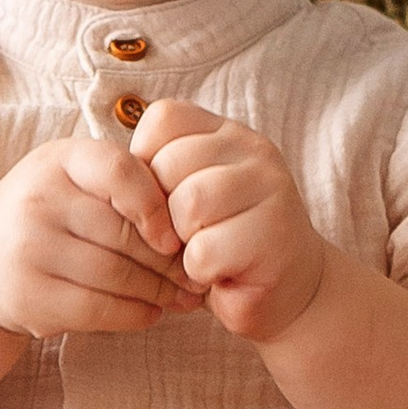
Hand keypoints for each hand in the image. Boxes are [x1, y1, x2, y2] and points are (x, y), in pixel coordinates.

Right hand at [0, 136, 196, 340]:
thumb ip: (126, 184)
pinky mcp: (27, 296)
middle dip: (171, 262)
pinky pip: (98, 310)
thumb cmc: (48, 214)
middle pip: (125, 234)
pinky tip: (150, 313)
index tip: (176, 236)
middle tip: (198, 277)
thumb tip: (198, 225)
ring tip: (181, 298)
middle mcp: (38, 200)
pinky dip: (134, 315)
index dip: (158, 206)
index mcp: (59, 160)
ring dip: (159, 292)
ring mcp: (28, 250)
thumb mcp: (74, 179)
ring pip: (117, 275)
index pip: (119, 171)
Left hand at [132, 100, 328, 343]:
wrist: (289, 289)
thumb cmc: (222, 241)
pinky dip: (199, 273)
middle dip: (162, 211)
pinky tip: (223, 273)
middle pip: (170, 166)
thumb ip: (160, 171)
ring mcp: (271, 190)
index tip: (165, 197)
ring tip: (205, 252)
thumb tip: (117, 177)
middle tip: (186, 235)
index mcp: (228, 133)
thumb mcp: (190, 191)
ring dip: (182, 243)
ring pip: (188, 206)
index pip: (164, 119)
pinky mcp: (273, 237)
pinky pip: (204, 252)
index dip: (147, 162)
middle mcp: (254, 151)